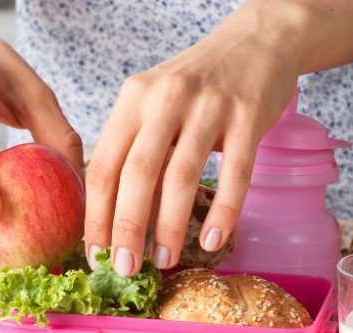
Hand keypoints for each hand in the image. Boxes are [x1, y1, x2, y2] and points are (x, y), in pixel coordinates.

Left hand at [84, 1, 301, 275]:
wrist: (256, 42)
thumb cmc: (197, 85)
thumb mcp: (155, 103)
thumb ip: (136, 149)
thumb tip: (114, 218)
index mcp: (133, 99)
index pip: (103, 165)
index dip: (96, 215)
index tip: (95, 254)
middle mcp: (165, 99)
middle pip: (137, 173)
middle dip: (127, 228)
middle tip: (124, 270)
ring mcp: (208, 107)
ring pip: (182, 176)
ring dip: (169, 226)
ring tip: (163, 261)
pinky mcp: (248, 117)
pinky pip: (235, 173)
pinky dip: (223, 212)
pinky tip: (211, 241)